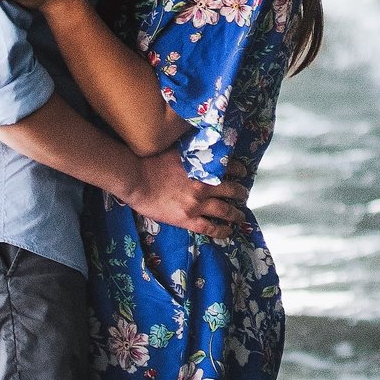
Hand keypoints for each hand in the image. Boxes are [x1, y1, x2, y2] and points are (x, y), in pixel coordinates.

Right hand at [126, 147, 244, 238]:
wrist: (136, 179)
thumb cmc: (152, 162)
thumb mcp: (178, 150)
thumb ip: (193, 152)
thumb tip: (203, 147)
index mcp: (203, 167)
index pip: (229, 166)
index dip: (238, 169)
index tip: (242, 171)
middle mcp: (204, 185)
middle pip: (231, 190)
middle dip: (240, 192)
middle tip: (243, 195)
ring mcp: (197, 204)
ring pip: (225, 210)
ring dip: (235, 213)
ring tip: (239, 215)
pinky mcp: (187, 219)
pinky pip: (210, 227)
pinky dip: (222, 231)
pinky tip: (227, 232)